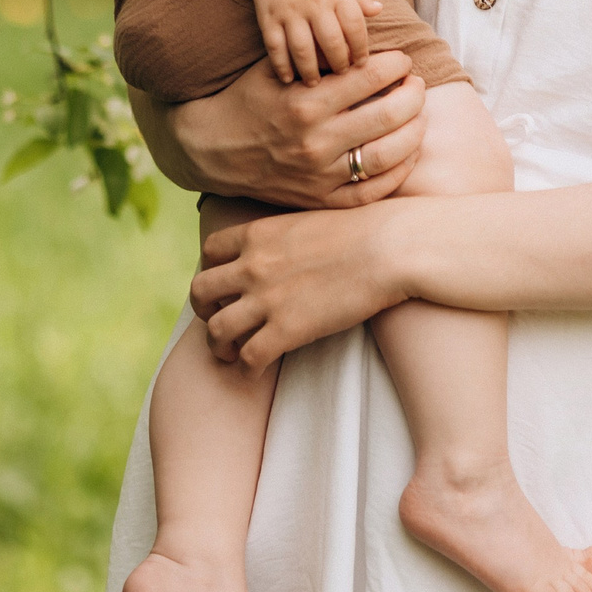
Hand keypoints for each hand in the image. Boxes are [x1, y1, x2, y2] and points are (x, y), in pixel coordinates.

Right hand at [142, 53, 427, 210]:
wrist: (211, 149)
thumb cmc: (247, 100)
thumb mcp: (275, 68)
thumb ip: (318, 56)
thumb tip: (364, 36)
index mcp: (305, 101)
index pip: (369, 77)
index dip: (396, 65)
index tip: (402, 61)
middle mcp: (315, 139)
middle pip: (388, 114)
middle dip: (413, 94)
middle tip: (416, 85)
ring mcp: (320, 173)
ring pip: (389, 154)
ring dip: (414, 131)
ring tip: (419, 116)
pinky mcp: (320, 198)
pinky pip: (373, 191)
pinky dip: (399, 171)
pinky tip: (408, 152)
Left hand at [189, 203, 420, 368]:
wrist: (390, 248)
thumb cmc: (365, 230)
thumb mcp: (311, 219)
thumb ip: (286, 237)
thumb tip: (287, 249)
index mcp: (258, 233)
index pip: (209, 250)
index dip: (211, 269)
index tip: (224, 285)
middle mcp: (252, 265)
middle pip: (201, 291)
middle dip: (204, 310)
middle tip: (219, 321)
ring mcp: (266, 299)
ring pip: (216, 331)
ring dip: (218, 346)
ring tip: (231, 354)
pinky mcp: (287, 330)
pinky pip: (248, 358)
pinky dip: (247, 369)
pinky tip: (257, 372)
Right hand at [246, 0, 382, 82]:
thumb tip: (379, 10)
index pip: (354, 26)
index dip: (360, 49)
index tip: (362, 64)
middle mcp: (314, 2)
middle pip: (331, 41)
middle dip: (339, 63)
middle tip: (341, 77)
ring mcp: (289, 10)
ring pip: (302, 48)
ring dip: (310, 70)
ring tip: (315, 84)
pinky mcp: (268, 15)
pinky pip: (275, 45)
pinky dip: (281, 65)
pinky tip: (287, 78)